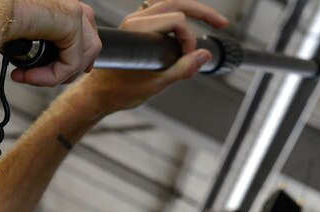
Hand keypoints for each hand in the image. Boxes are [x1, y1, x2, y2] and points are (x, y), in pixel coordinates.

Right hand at [8, 0, 100, 85]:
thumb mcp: (25, 36)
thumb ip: (43, 45)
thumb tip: (51, 63)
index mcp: (62, 5)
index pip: (86, 33)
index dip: (78, 58)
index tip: (62, 76)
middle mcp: (70, 3)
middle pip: (91, 46)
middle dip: (70, 71)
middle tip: (42, 79)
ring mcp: (73, 9)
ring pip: (82, 58)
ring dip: (57, 77)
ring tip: (31, 78)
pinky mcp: (71, 20)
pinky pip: (71, 63)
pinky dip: (51, 77)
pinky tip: (29, 77)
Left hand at [74, 0, 228, 114]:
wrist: (98, 94)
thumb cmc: (118, 91)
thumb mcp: (155, 84)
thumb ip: (182, 69)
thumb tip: (204, 56)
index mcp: (137, 30)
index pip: (176, 20)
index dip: (189, 40)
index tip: (188, 59)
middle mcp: (134, 21)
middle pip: (176, 3)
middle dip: (201, 12)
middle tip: (221, 23)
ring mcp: (134, 21)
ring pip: (170, 5)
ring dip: (191, 12)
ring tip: (212, 22)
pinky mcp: (135, 27)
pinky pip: (161, 13)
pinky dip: (179, 19)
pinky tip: (190, 27)